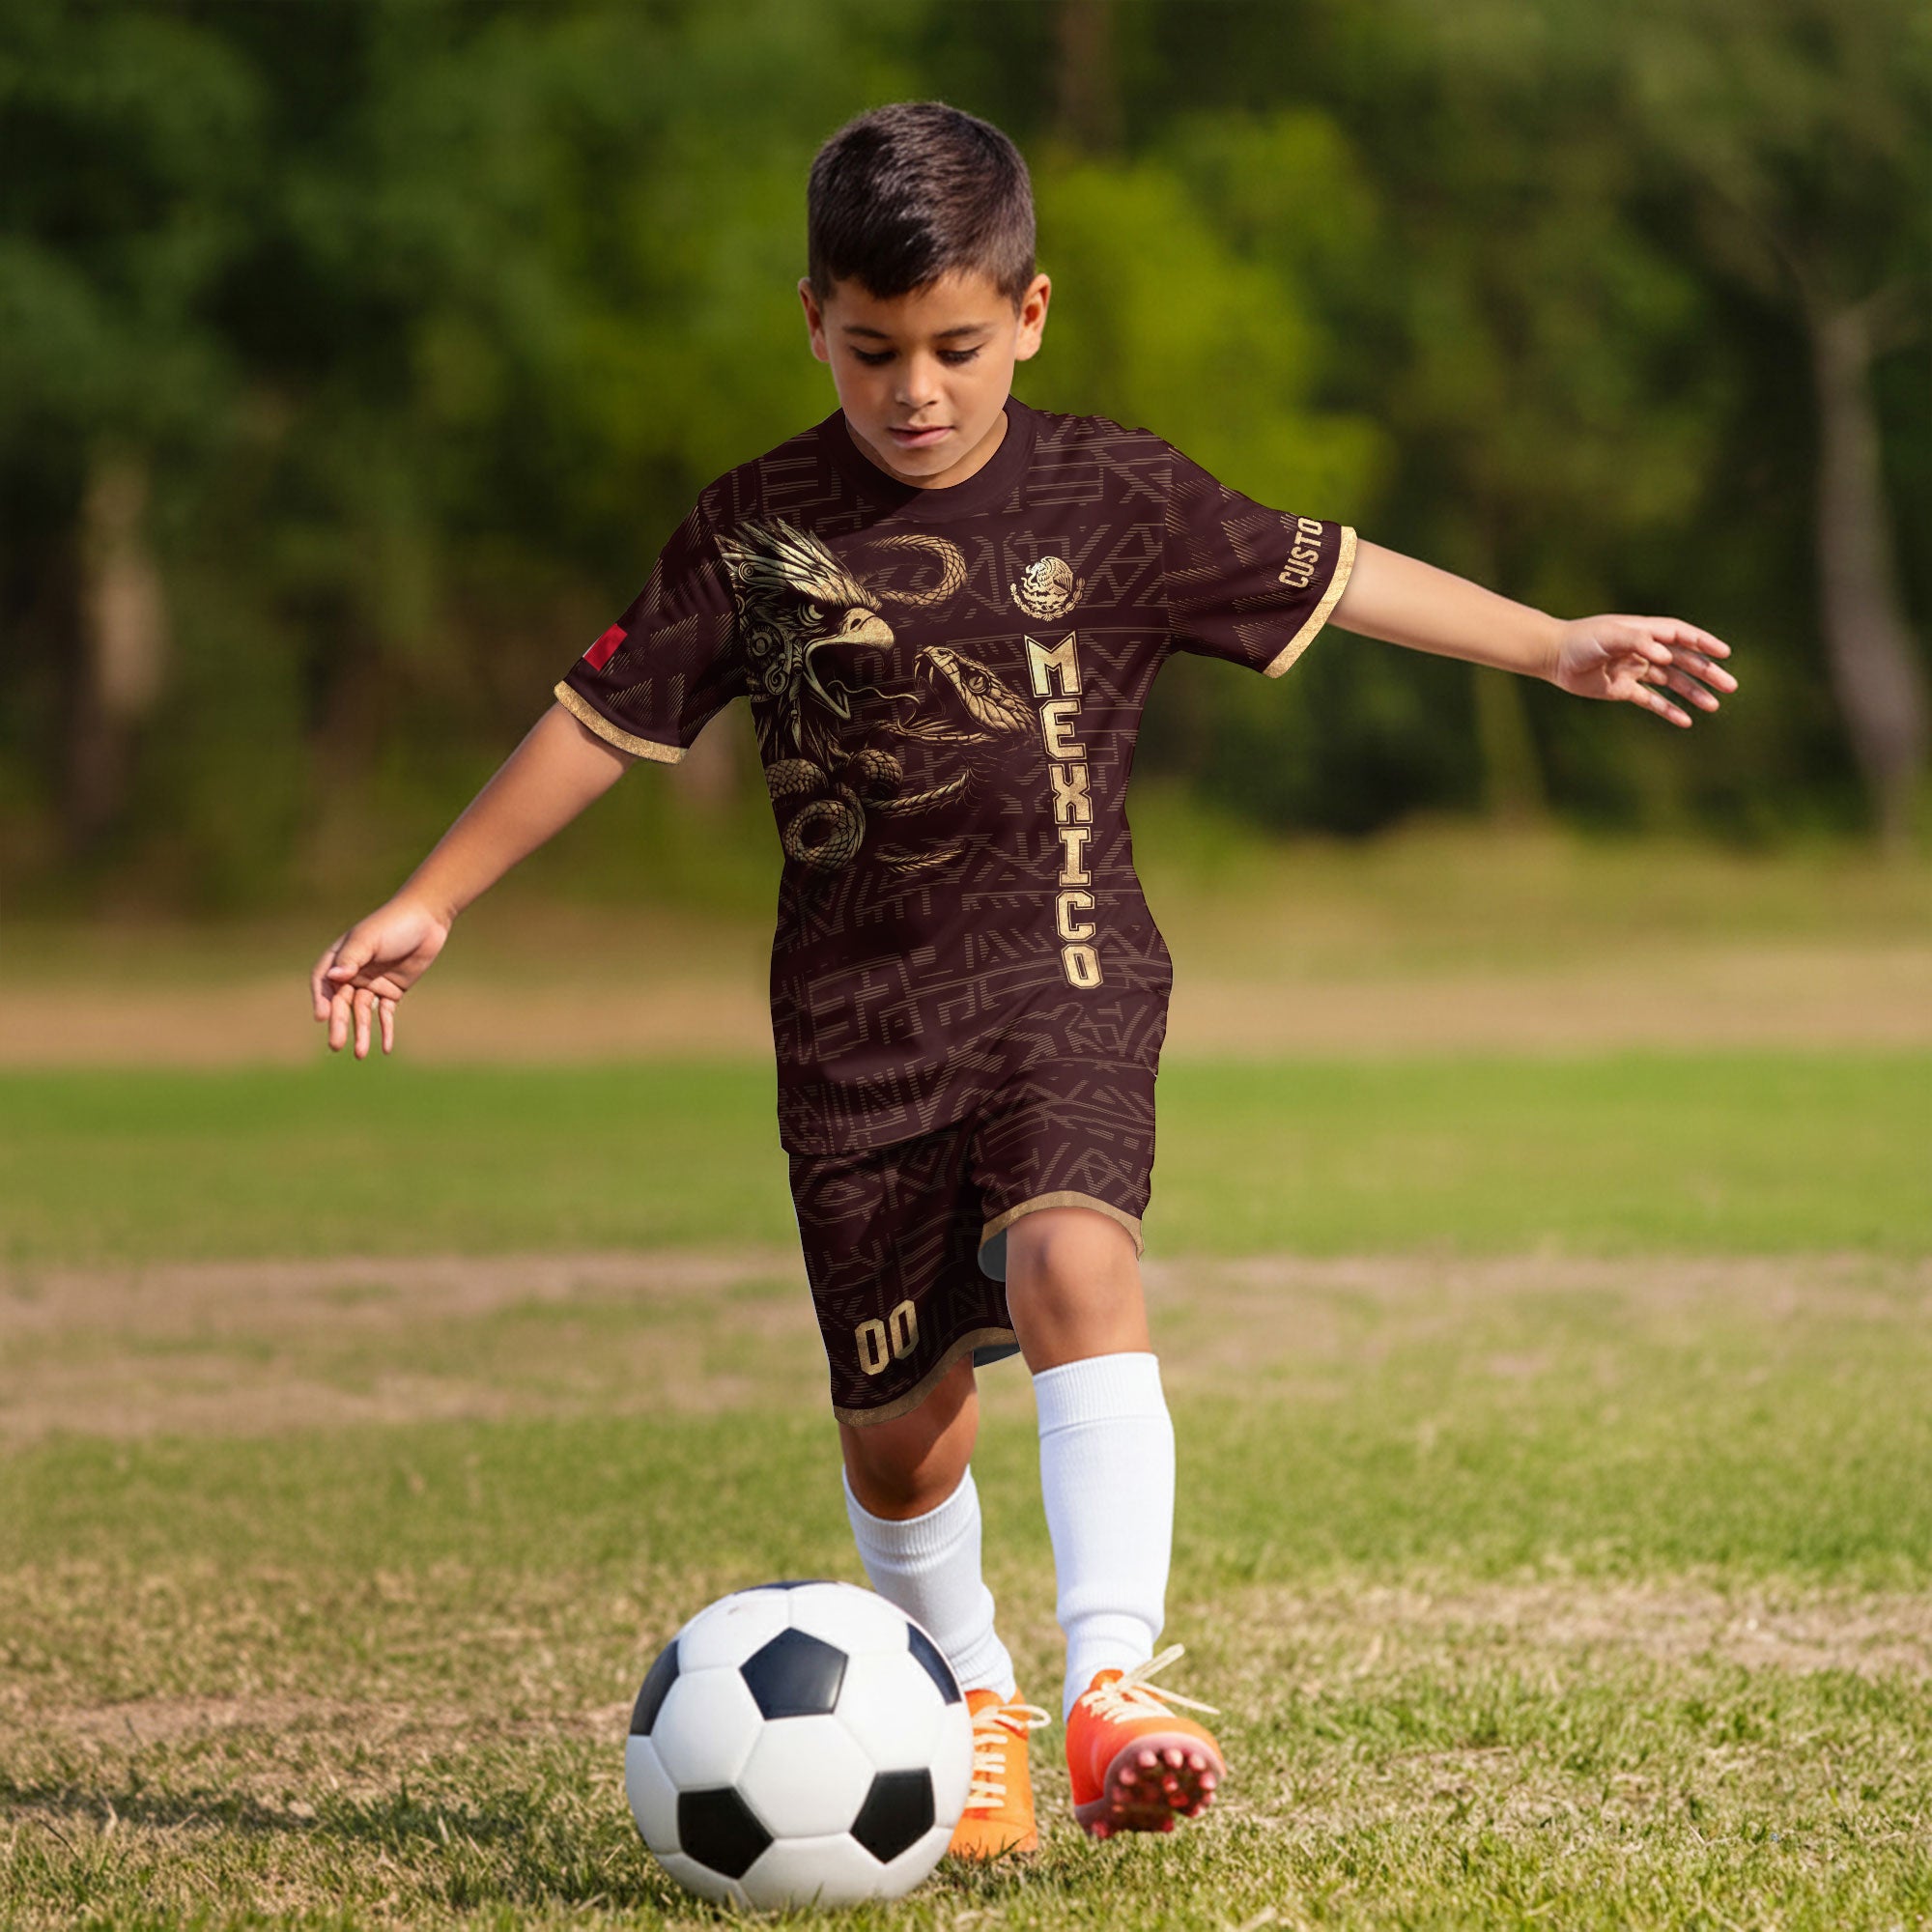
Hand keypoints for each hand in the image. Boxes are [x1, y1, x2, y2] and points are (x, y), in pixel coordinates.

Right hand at [309, 895, 451, 1058]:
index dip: (320, 999)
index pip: (322, 982)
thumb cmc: (393, 924)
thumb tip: (333, 977)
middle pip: (341, 1002)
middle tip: (336, 1045)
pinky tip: (386, 1047)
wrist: (427, 919)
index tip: (322, 1016)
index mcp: (340, 957)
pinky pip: (385, 1014)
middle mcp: (353, 973)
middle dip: (339, 1023)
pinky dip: (385, 1030)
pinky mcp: (392, 991)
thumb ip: (352, 958)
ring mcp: (372, 983)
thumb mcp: (370, 939)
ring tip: (360, 1054)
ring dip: (362, 1032)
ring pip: (363, 1012)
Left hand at [1551, 616, 1736, 726]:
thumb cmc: (1582, 640)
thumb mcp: (1609, 635)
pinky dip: (1668, 710)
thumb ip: (1637, 641)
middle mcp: (1645, 650)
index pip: (1682, 635)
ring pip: (1672, 683)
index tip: (1724, 653)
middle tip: (1730, 686)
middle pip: (1684, 661)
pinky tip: (1685, 721)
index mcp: (1645, 632)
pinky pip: (1652, 701)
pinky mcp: (1624, 689)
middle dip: (1707, 672)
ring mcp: (1636, 670)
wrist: (1554, 657)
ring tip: (1713, 706)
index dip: (1704, 642)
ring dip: (1693, 693)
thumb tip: (1667, 656)